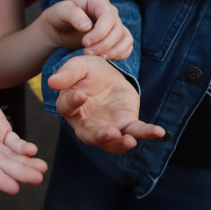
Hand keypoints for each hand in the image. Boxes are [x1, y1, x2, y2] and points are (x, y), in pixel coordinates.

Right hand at [0, 76, 48, 194]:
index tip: (13, 188)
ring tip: (41, 168)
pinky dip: (23, 147)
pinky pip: (14, 142)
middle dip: (18, 172)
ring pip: (10, 156)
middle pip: (0, 165)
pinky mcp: (0, 130)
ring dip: (25, 163)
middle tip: (36, 178)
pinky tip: (32, 151)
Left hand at [42, 0, 131, 59]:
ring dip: (114, 51)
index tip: (85, 43)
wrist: (59, 29)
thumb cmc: (59, 17)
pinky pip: (127, 46)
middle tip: (87, 53)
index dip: (100, 32)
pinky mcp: (117, 37)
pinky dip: (121, 54)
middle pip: (118, 29)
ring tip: (98, 58)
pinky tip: (105, 58)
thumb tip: (87, 26)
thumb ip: (73, 15)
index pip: (108, 17)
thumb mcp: (61, 12)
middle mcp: (110, 11)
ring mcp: (115, 24)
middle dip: (104, 44)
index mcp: (98, 2)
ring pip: (126, 38)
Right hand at [47, 56, 164, 153]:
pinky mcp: (127, 123)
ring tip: (130, 140)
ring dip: (120, 144)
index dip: (72, 102)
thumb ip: (67, 74)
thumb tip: (52, 82)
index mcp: (70, 106)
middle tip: (110, 133)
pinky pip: (136, 131)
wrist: (109, 72)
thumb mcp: (78, 66)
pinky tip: (159, 132)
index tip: (80, 95)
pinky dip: (147, 133)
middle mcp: (86, 122)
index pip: (67, 107)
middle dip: (100, 136)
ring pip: (111, 142)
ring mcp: (107, 126)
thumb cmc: (88, 71)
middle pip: (89, 135)